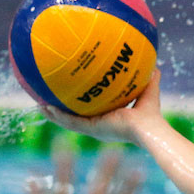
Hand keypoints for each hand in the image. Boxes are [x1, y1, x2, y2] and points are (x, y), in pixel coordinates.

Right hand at [40, 68, 164, 143]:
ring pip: (68, 122)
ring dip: (54, 114)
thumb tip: (154, 63)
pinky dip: (58, 116)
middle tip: (49, 99)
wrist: (148, 127)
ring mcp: (94, 129)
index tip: (72, 94)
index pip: (92, 110)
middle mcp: (100, 125)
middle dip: (62, 109)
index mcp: (110, 118)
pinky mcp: (91, 129)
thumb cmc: (151, 113)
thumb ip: (149, 78)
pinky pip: (69, 122)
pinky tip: (45, 107)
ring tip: (39, 105)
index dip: (81, 103)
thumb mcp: (147, 90)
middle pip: (76, 117)